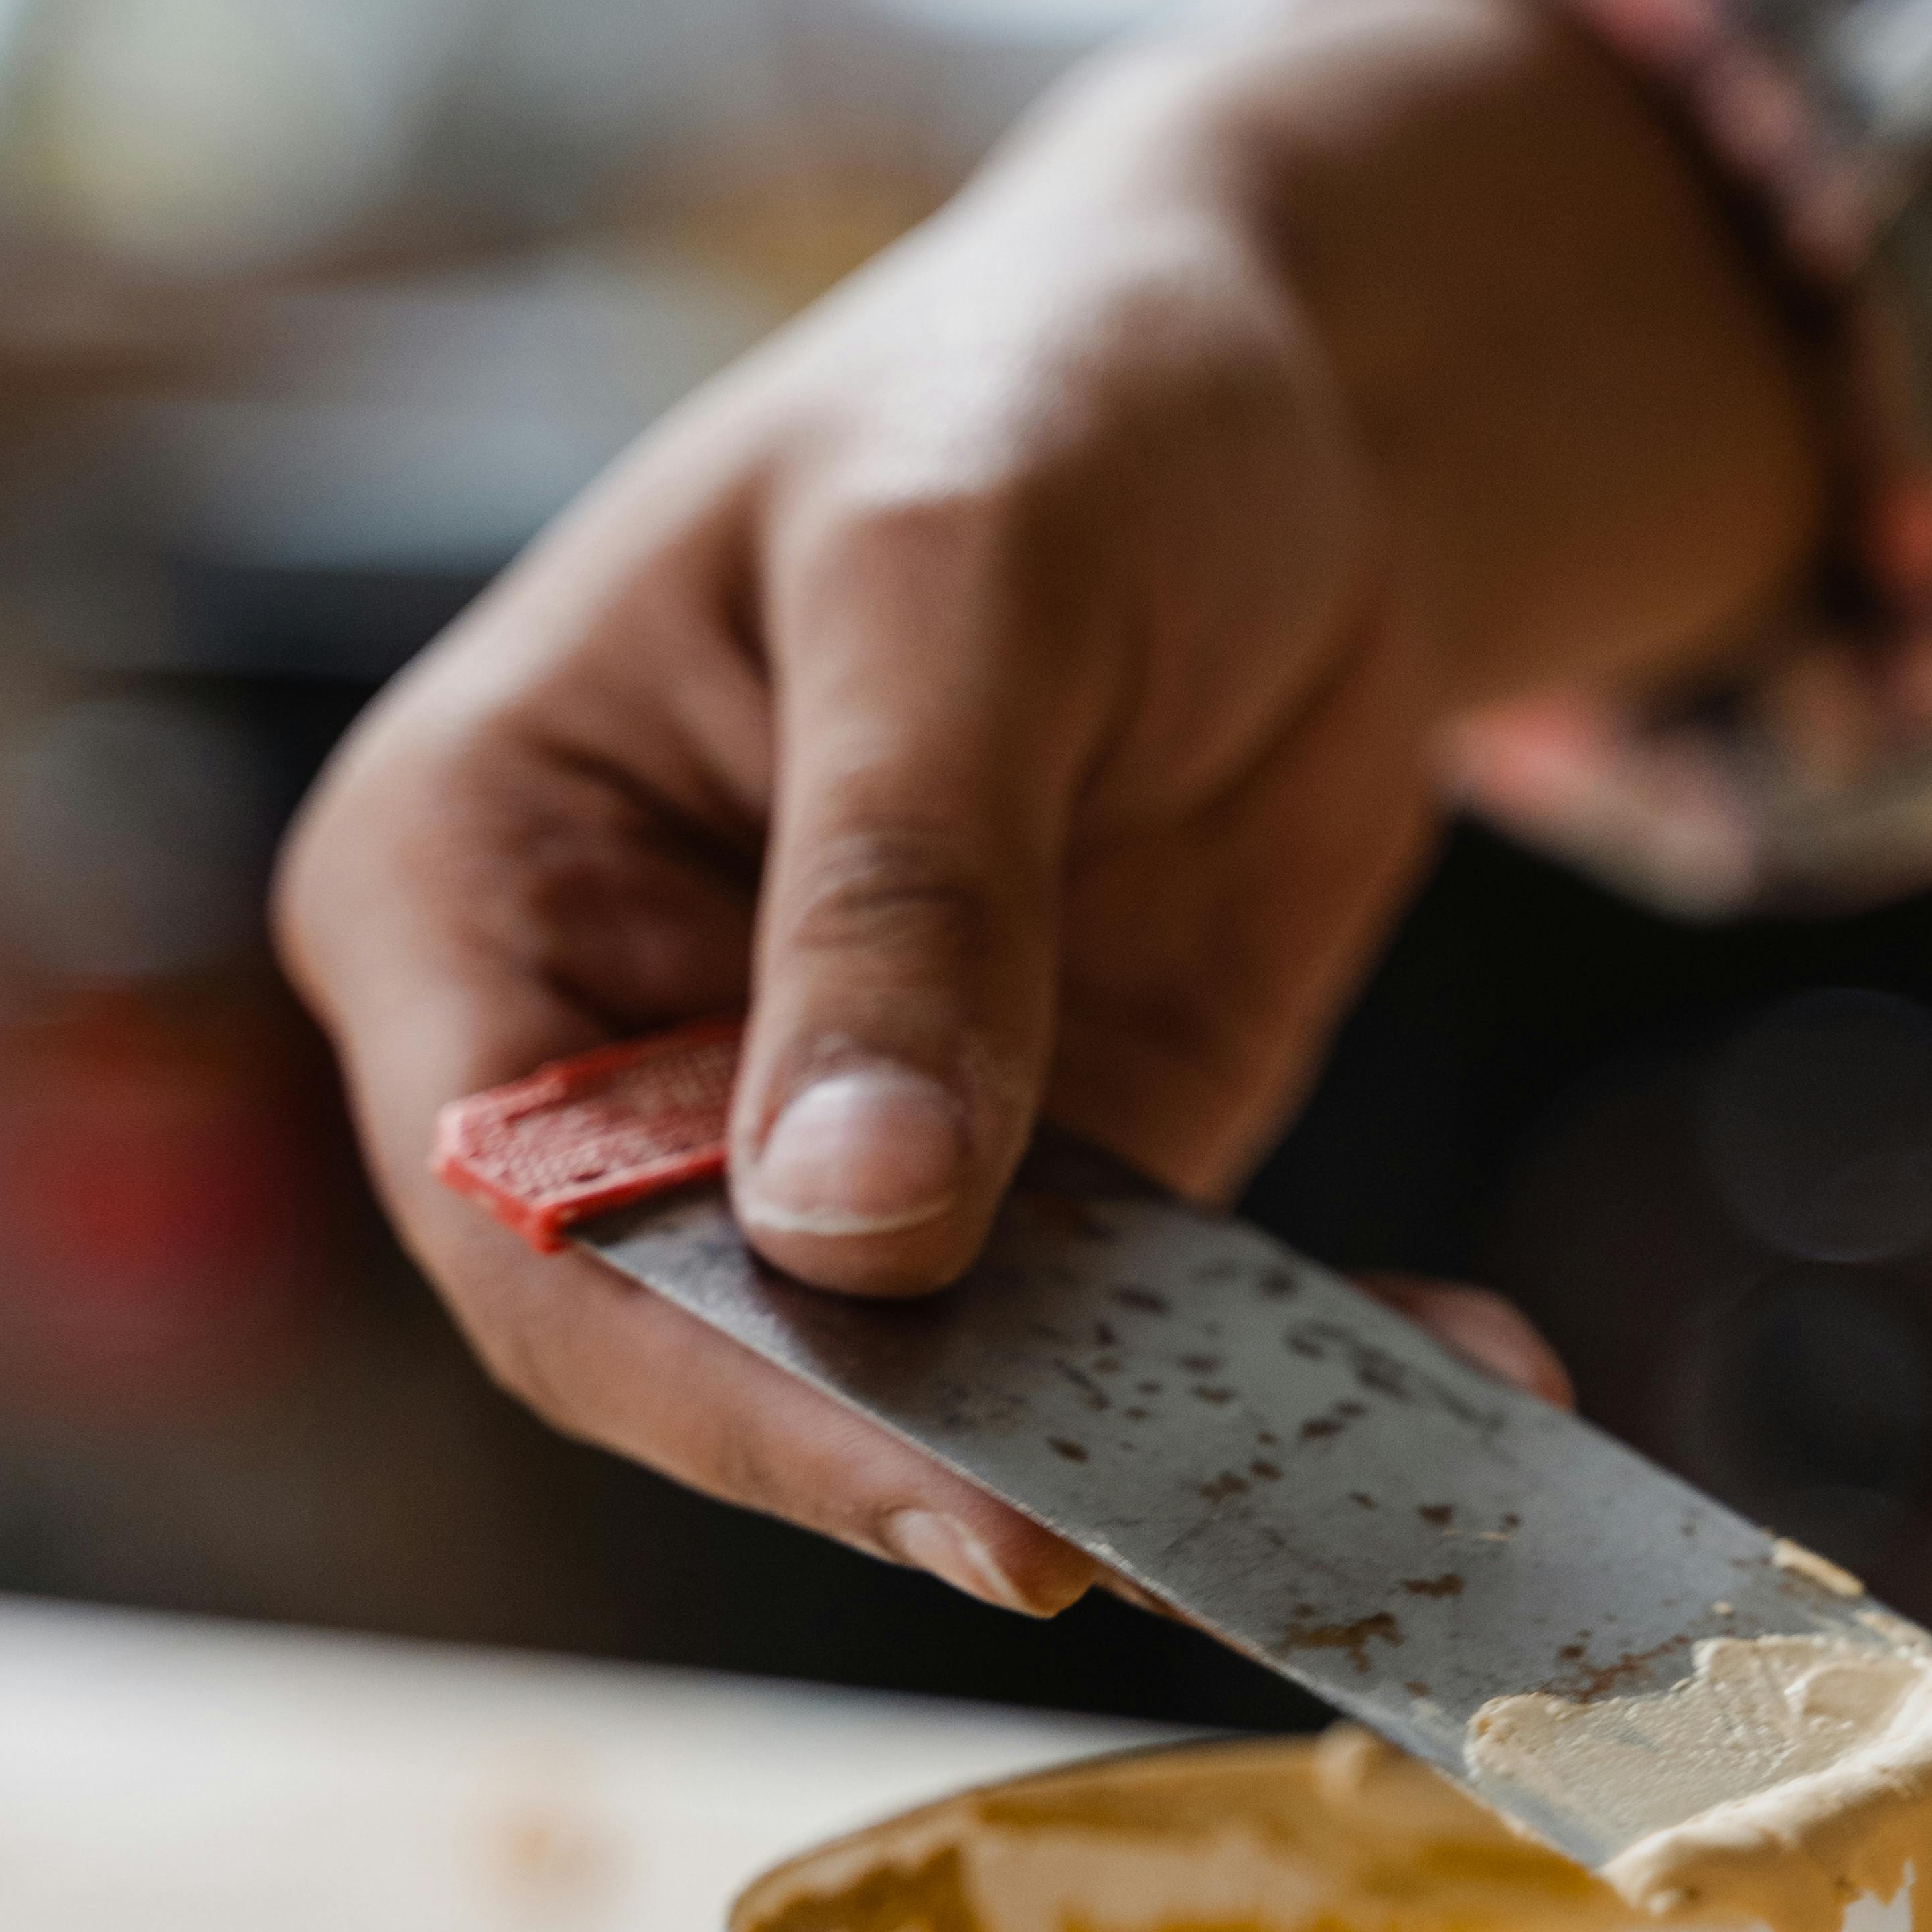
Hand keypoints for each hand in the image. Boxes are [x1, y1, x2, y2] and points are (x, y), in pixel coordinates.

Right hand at [276, 0, 1817, 1608]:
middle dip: (925, 1446)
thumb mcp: (959, 576)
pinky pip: (1130, 1322)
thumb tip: (854, 1218)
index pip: (520, 1205)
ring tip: (1343, 1493)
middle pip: (707, 1332)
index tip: (934, 1481)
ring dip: (1132, 1444)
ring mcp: (830, 1120)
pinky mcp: (1041, 1158)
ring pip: (929, 1369)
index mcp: (478, 867)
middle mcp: (618, 1032)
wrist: (1292, 396)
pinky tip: (1453, 1366)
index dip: (709, 1370)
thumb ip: (899, 890)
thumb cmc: (1052, 391)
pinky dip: (1283, 1368)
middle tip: (1141, 1541)